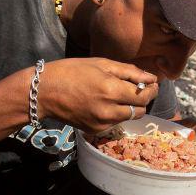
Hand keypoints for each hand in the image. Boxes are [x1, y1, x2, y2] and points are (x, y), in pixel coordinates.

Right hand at [37, 58, 159, 133]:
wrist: (44, 92)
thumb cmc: (72, 71)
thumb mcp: (101, 64)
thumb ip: (129, 72)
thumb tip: (151, 77)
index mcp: (111, 90)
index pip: (144, 96)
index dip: (151, 89)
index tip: (151, 83)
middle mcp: (109, 111)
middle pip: (140, 110)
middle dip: (142, 100)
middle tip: (137, 89)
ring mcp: (102, 123)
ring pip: (128, 118)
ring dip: (129, 107)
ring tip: (117, 94)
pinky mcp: (95, 130)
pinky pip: (114, 123)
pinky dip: (115, 114)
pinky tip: (103, 103)